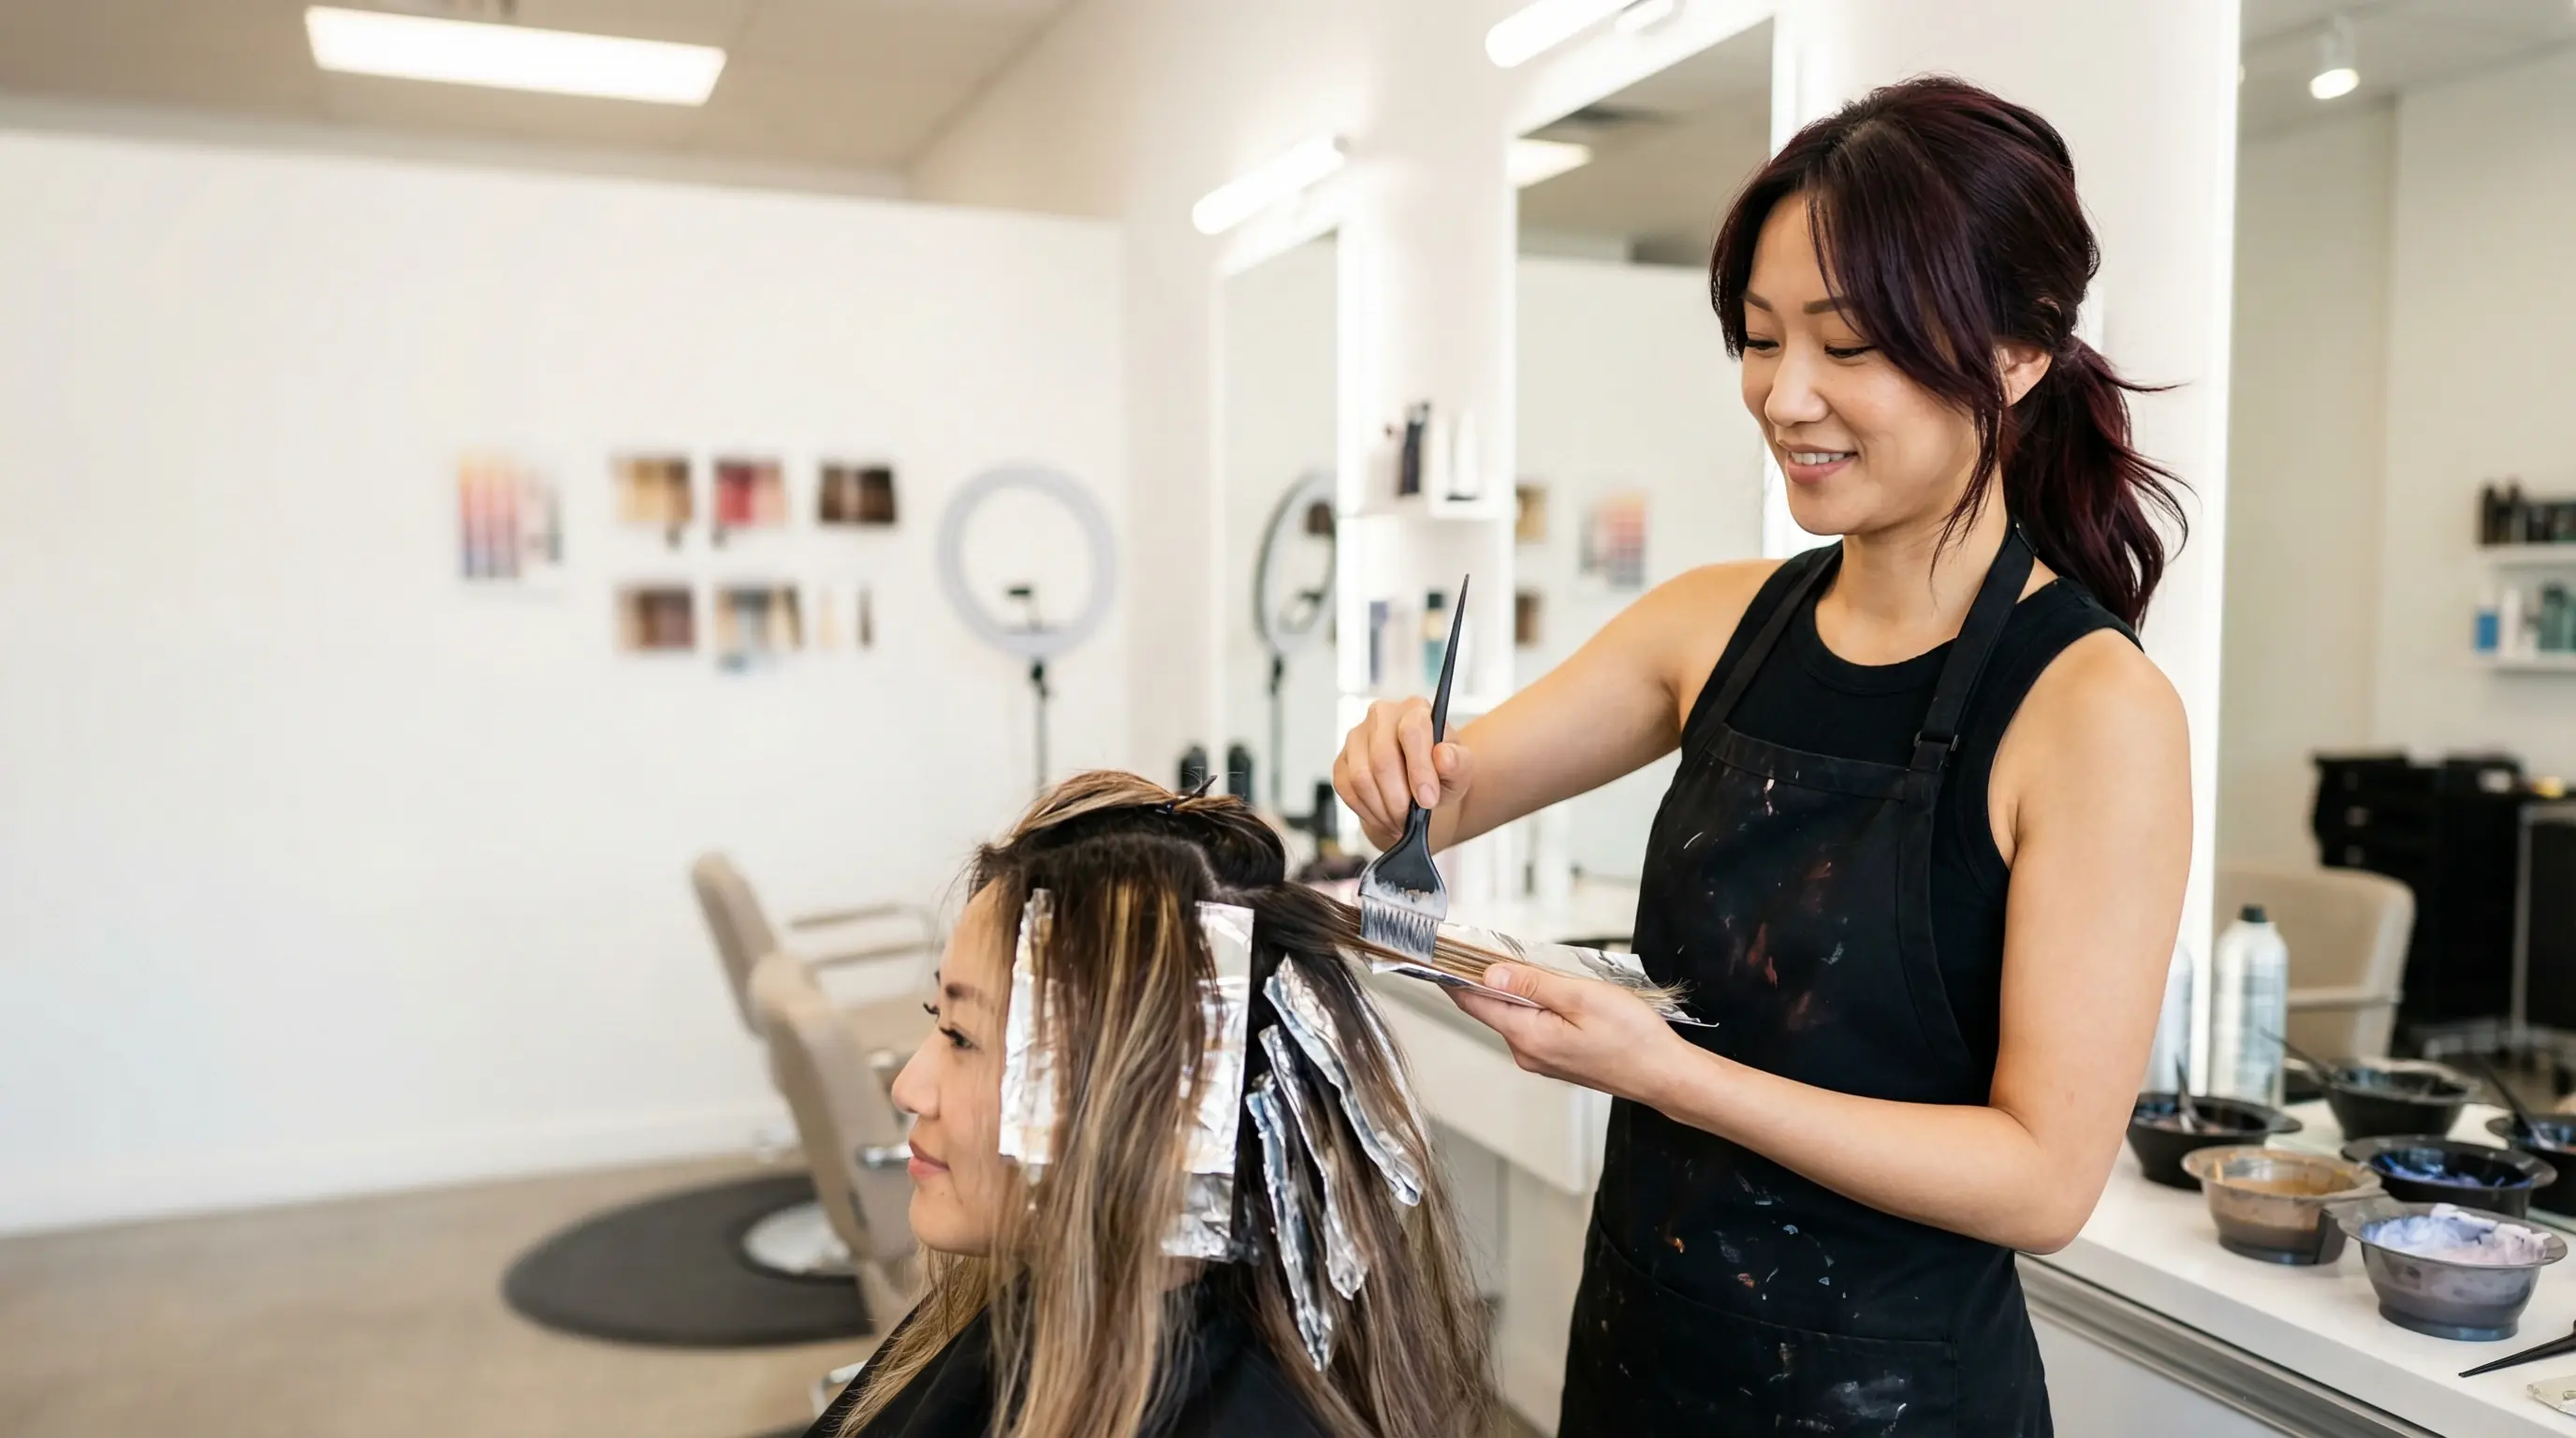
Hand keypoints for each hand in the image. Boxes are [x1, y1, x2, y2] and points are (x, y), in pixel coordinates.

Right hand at [1333, 697, 1475, 849]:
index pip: (1412, 731)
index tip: (1428, 800)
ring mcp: (1357, 736)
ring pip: (1361, 776)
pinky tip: (1383, 817)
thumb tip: (1443, 756)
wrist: (1420, 788)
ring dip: (1381, 808)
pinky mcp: (1341, 760)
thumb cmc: (1441, 774)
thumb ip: (1459, 763)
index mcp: (1415, 709)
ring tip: (1399, 821)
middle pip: (1382, 758)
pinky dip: (1366, 810)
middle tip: (1410, 819)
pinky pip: (1346, 788)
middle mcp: (1382, 715)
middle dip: (1398, 798)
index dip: (1419, 769)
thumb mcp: (1461, 771)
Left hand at [1449, 962, 1690, 1105]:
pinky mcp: (1556, 1058)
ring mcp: (1541, 1058)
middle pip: (1491, 1007)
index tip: (1433, 955)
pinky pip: (1532, 1024)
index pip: (1473, 1002)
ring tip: (1524, 963)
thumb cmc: (1633, 1039)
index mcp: (1527, 1036)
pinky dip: (1531, 1004)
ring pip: (1513, 1015)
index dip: (1451, 976)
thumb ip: (1534, 985)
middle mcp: (1527, 1052)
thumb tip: (1491, 974)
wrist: (1665, 1075)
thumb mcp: (1582, 998)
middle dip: (1484, 976)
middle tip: (1480, 945)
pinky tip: (1549, 989)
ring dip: (1513, 989)